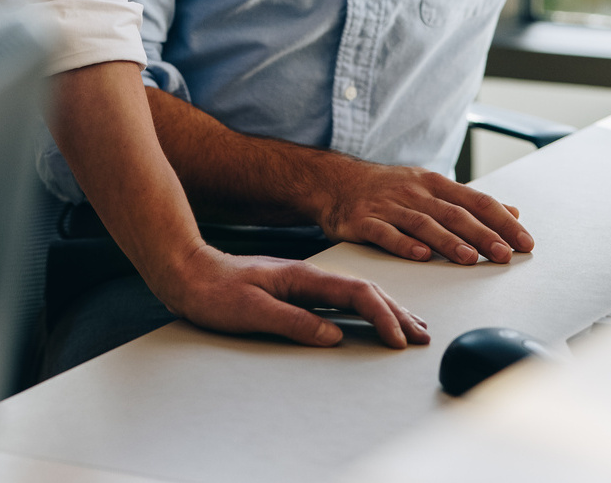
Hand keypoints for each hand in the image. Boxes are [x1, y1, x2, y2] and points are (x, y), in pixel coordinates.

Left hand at [158, 243, 430, 348]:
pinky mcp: (297, 290)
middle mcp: (309, 276)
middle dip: (397, 313)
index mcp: (303, 277)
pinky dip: (366, 308)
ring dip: (387, 309)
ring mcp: (304, 282)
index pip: (357, 293)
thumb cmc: (214, 292)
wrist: (188, 271)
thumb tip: (334, 334)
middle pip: (366, 290)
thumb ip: (294, 321)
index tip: (399, 339)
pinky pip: (342, 298)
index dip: (383, 316)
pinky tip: (371, 315)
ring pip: (358, 293)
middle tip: (422, 335)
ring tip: (410, 325)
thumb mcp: (251, 311)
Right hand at [306, 156, 534, 264]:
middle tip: (505, 254)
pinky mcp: (364, 221)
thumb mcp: (431, 187)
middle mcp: (415, 193)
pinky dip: (404, 244)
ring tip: (470, 258)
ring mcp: (389, 206)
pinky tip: (421, 256)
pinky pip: (386, 234)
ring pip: (424, 224)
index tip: (524, 242)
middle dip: (482, 234)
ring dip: (448, 241)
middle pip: (454, 214)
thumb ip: (470, 202)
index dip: (501, 221)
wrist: (336, 181)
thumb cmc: (390, 189)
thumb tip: (513, 212)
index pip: (476, 201)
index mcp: (435, 184)